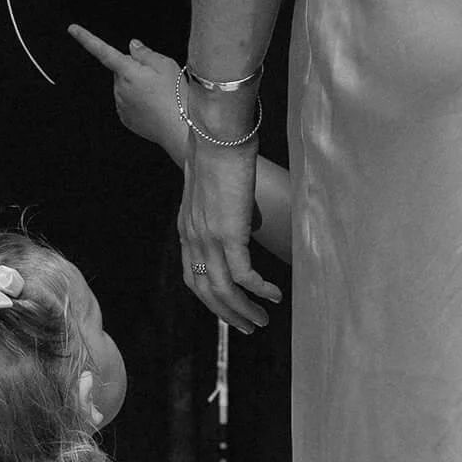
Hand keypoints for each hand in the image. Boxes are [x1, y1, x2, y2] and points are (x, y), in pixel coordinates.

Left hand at [68, 26, 188, 165]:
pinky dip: (138, 101)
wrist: (179, 128)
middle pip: (120, 70)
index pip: (102, 51)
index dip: (86, 39)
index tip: (72, 29)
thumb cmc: (176, 96)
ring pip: (124, 87)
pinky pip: (128, 103)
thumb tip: (132, 46)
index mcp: (127, 71)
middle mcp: (119, 88)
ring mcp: (121, 105)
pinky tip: (153, 105)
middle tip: (156, 77)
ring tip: (158, 93)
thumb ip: (145, 53)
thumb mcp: (166, 64)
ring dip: (136, 86)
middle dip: (133, 69)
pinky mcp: (126, 118)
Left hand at [179, 135, 280, 331]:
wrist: (219, 134)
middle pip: (206, 293)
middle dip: (228, 315)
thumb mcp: (220, 189)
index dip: (211, 299)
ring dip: (244, 310)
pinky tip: (274, 296)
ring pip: (224, 291)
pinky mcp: (229, 234)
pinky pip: (244, 276)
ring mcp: (209, 239)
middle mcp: (193, 239)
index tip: (229, 311)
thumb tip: (251, 224)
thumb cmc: (222, 152)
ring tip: (262, 321)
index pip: (194, 278)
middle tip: (247, 328)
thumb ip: (231, 211)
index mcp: (187, 230)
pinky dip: (259, 290)